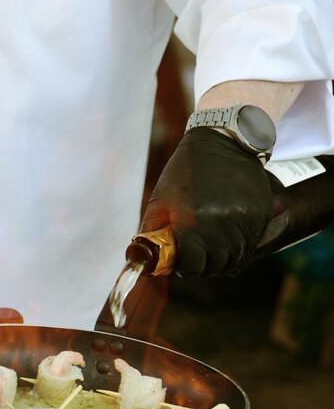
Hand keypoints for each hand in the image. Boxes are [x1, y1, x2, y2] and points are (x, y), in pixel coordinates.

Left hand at [140, 127, 272, 276]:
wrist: (224, 141)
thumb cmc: (186, 171)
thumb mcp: (161, 200)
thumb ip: (153, 232)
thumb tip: (147, 260)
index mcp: (192, 221)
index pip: (192, 265)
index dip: (185, 267)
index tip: (182, 262)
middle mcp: (221, 224)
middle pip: (215, 266)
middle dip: (203, 266)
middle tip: (196, 258)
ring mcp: (244, 220)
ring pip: (236, 259)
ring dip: (223, 260)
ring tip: (211, 250)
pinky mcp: (261, 215)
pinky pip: (251, 244)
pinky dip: (240, 247)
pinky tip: (227, 239)